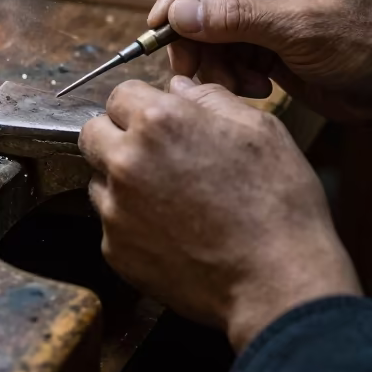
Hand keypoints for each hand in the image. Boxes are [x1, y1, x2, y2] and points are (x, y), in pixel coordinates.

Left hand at [81, 78, 361, 350]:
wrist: (277, 282)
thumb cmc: (277, 205)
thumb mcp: (260, 130)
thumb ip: (210, 99)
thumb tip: (181, 88)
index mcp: (158, 122)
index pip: (120, 95)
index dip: (141, 105)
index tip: (157, 121)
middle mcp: (126, 161)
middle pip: (94, 133)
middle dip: (118, 137)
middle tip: (156, 155)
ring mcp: (116, 209)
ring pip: (99, 179)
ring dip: (123, 181)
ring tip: (170, 198)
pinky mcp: (115, 250)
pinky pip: (112, 224)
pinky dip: (132, 224)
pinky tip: (171, 231)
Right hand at [148, 0, 371, 163]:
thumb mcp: (302, 28)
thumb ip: (237, 17)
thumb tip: (180, 12)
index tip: (159, 22)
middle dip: (194, 34)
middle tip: (187, 66)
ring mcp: (266, 7)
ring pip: (209, 28)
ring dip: (213, 59)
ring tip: (233, 84)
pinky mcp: (266, 39)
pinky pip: (225, 52)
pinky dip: (229, 74)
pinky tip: (253, 88)